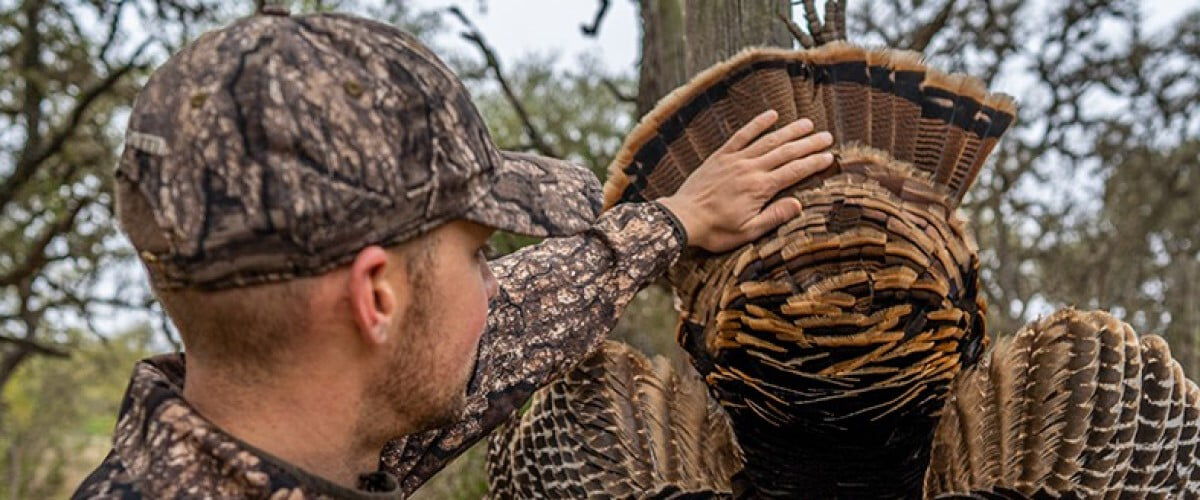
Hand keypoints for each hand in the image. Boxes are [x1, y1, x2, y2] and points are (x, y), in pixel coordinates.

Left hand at [656, 110, 834, 252]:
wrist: (682, 218)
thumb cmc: (715, 230)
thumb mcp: (748, 231)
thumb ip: (774, 216)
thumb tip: (799, 204)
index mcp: (760, 188)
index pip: (794, 171)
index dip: (814, 163)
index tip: (830, 156)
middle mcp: (750, 168)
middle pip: (786, 152)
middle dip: (808, 144)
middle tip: (827, 137)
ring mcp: (735, 159)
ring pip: (768, 140)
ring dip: (789, 131)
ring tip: (808, 123)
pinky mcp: (720, 156)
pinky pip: (742, 135)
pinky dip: (757, 124)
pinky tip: (771, 115)